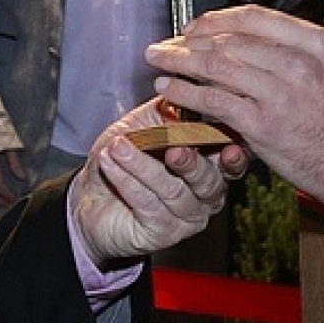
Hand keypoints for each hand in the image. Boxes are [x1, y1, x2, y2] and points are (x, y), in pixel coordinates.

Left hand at [71, 99, 235, 268]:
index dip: (235, 156)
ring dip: (143, 166)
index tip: (229, 146)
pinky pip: (148, 205)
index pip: (231, 161)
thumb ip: (168, 108)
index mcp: (210, 165)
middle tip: (171, 148)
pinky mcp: (162, 234)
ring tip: (118, 147)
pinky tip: (110, 163)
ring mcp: (186, 218)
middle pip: (209, 181)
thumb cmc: (123, 155)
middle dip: (190, 163)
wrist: (89, 194)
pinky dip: (127, 181)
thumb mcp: (145, 123)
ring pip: (173, 191)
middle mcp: (205, 195)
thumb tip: (185, 89)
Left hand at [146, 5, 323, 219]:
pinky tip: (169, 91)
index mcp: (312, 42)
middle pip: (228, 39)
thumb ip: (291, 54)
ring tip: (157, 62)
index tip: (193, 27)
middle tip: (164, 45)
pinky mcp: (264, 124)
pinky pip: (213, 101)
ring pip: (215, 66)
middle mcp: (295, 60)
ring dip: (178, 62)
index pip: (252, 17)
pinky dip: (185, 93)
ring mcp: (278, 92)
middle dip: (188, 40)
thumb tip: (246, 46)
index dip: (215, 20)